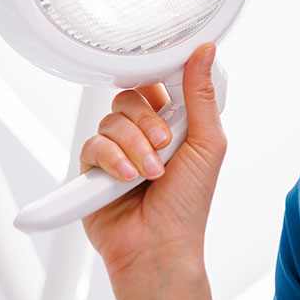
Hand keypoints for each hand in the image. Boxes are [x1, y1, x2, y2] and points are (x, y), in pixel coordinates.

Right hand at [80, 43, 225, 299]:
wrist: (160, 247)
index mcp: (172, 119)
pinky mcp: (93, 167)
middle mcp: (143, 131)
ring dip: (135, 146)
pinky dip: (113, 159)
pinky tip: (127, 178)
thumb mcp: (207, 141)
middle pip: (131, 96)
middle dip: (148, 122)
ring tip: (150, 172)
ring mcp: (117, 148)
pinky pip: (93, 144)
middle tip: (164, 144)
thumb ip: (201, 94)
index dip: (159, 81)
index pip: (158, 81)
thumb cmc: (189, 202)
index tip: (166, 90)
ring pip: (112, 119)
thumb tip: (206, 51)